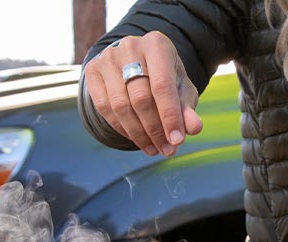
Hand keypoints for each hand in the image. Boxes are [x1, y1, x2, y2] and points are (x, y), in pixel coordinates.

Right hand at [83, 31, 202, 156]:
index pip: (162, 85)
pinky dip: (121, 129)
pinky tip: (137, 139)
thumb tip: (194, 128)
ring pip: (120, 105)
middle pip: (140, 98)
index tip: (177, 142)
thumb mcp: (181, 90)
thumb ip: (187, 109)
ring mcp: (108, 58)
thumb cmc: (164, 79)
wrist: (136, 64)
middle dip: (155, 130)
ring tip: (154, 149)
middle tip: (166, 150)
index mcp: (156, 45)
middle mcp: (130, 47)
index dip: (169, 116)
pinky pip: (104, 107)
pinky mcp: (92, 70)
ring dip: (138, 134)